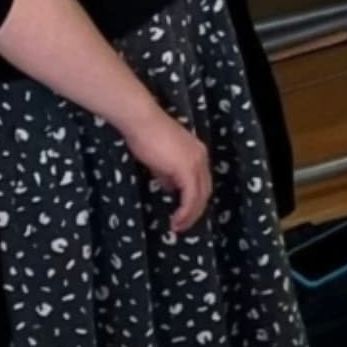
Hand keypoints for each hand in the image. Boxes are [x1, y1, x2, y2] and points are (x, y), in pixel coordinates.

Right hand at [123, 109, 214, 234]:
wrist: (141, 120)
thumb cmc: (145, 134)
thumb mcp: (159, 159)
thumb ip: (167, 174)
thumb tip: (170, 188)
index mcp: (197, 153)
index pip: (201, 182)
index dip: (194, 200)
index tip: (183, 213)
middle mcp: (201, 157)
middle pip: (205, 191)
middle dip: (194, 211)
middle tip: (182, 224)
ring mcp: (196, 162)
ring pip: (200, 197)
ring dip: (190, 215)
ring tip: (178, 226)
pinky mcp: (187, 169)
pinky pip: (191, 197)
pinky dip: (186, 211)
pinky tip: (176, 220)